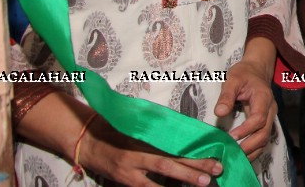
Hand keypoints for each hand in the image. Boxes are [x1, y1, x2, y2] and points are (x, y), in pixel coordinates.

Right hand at [78, 114, 222, 186]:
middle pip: (173, 158)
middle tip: (218, 169)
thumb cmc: (115, 128)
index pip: (176, 141)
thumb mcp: (137, 124)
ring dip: (185, 178)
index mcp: (146, 134)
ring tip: (205, 182)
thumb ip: (159, 129)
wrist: (86, 141)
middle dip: (197, 165)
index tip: (215, 149)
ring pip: (163, 173)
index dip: (195, 147)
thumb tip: (185, 131)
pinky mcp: (125, 180)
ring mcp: (131, 168)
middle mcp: (140, 151)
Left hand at [216, 39, 276, 160]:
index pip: (259, 118)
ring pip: (265, 139)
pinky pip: (262, 139)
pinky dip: (253, 149)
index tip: (231, 137)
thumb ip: (226, 96)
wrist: (256, 71)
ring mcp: (270, 117)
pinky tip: (241, 155)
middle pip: (265, 133)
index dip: (246, 130)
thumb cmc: (244, 74)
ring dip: (252, 151)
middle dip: (250, 146)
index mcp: (263, 98)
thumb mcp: (232, 79)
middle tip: (232, 153)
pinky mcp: (266, 122)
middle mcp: (270, 110)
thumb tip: (219, 113)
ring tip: (235, 158)